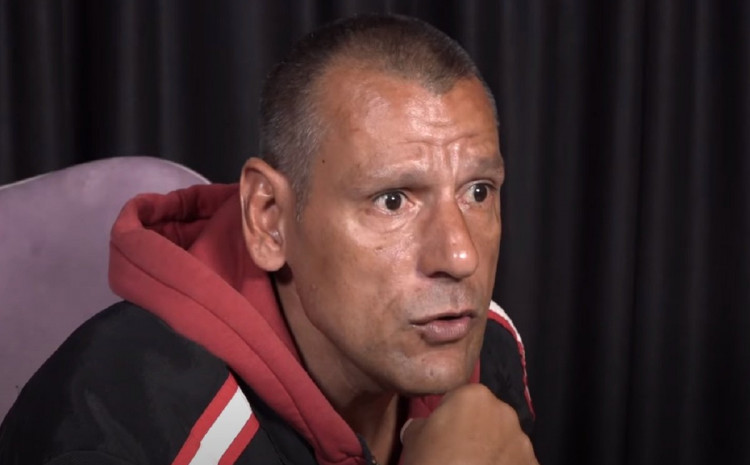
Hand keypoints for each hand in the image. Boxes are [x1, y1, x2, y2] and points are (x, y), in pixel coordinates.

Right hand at [400, 384, 538, 464]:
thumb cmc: (434, 461)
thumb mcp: (413, 439)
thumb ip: (421, 424)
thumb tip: (425, 426)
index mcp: (474, 396)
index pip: (460, 398)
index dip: (449, 416)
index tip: (442, 434)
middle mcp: (504, 412)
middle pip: (487, 416)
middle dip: (475, 430)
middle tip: (457, 452)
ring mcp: (523, 440)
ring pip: (504, 440)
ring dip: (492, 450)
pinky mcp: (533, 464)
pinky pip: (516, 462)